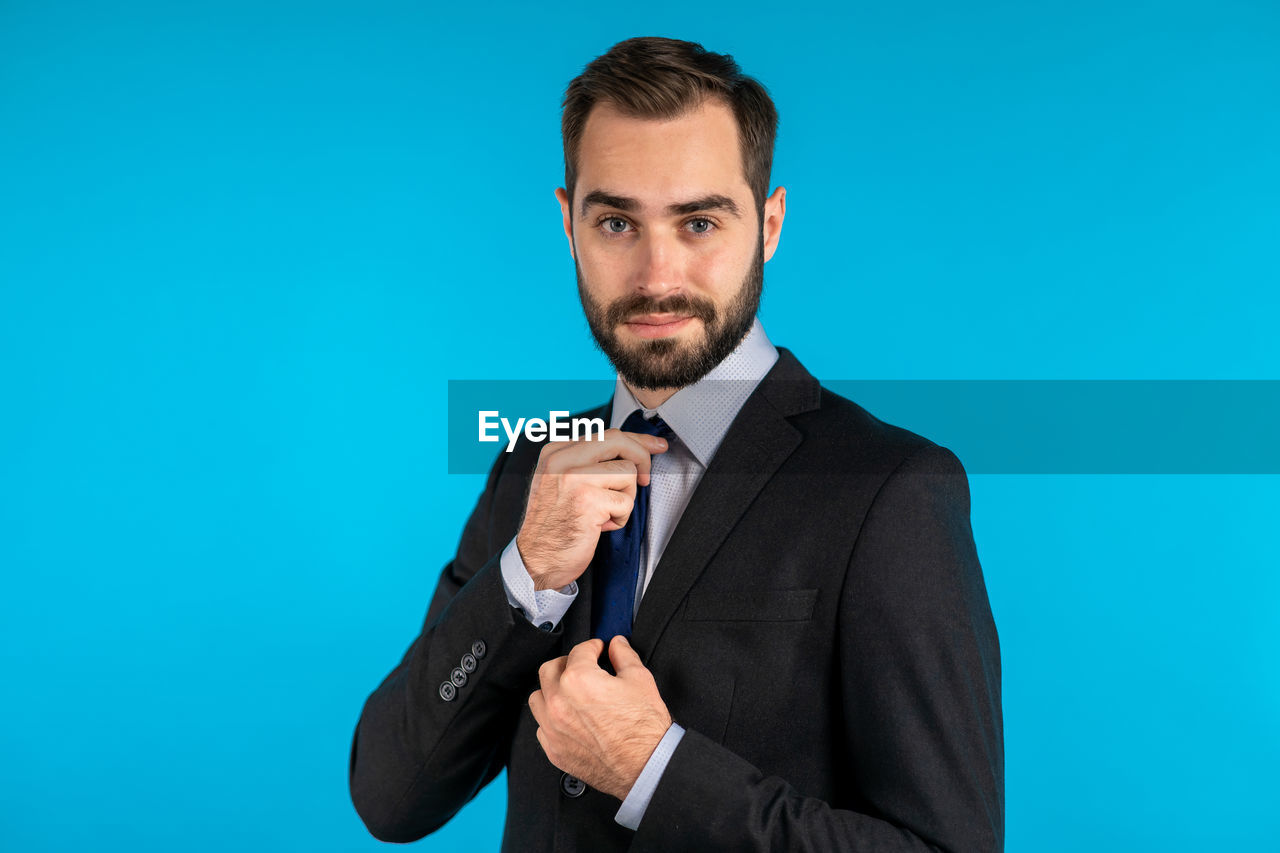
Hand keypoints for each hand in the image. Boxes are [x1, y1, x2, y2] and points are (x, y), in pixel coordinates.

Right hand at [516, 428, 667, 590]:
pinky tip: (600, 526)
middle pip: (618, 441)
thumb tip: (631, 450)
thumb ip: (587, 463)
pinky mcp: (588, 501)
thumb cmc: (553, 526)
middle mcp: (562, 461)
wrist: (535, 560)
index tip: (654, 446)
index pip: (605, 434)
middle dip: (642, 457)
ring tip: (605, 512)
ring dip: (625, 497)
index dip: (636, 440)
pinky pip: (626, 502)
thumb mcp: (560, 483)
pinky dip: (619, 518)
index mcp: (556, 453)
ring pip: (628, 472)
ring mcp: (574, 479)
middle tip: (646, 478)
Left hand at [528, 636, 672, 800]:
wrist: (646, 767)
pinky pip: (542, 726)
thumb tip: (617, 645)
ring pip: (538, 697)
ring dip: (553, 690)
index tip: (598, 649)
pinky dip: (551, 718)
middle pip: (549, 669)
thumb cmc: (644, 729)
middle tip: (583, 665)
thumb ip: (623, 655)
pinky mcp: (554, 750)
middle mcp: (559, 703)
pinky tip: (569, 718)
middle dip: (567, 663)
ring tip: (571, 691)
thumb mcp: (640, 680)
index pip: (579, 651)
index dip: (592, 646)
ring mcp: (553, 728)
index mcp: (578, 680)